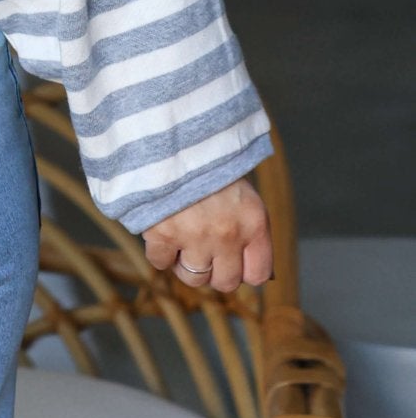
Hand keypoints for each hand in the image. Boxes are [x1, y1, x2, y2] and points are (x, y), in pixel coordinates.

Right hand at [141, 176, 272, 292]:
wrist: (171, 135)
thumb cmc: (208, 164)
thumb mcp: (241, 192)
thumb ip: (248, 229)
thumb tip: (253, 274)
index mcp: (253, 222)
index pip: (258, 274)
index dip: (243, 271)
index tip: (231, 259)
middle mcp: (228, 235)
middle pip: (225, 282)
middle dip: (213, 270)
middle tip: (202, 249)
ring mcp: (195, 236)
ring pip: (193, 278)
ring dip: (185, 264)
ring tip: (181, 239)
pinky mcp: (162, 233)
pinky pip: (160, 262)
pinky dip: (159, 250)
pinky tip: (161, 228)